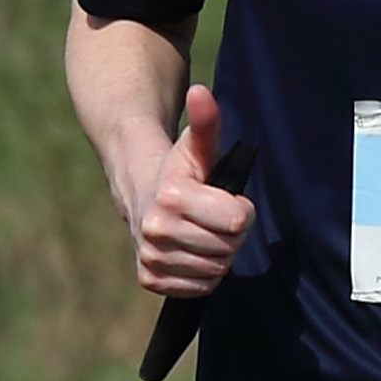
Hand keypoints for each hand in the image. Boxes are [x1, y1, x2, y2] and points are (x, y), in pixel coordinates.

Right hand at [132, 85, 254, 295]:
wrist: (139, 191)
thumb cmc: (180, 169)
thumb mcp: (197, 146)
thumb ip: (206, 122)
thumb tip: (201, 92)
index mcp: (170, 196)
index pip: (237, 220)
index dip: (241, 210)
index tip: (228, 199)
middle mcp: (155, 229)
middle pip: (228, 247)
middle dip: (230, 233)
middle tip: (216, 217)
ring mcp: (150, 256)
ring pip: (215, 270)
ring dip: (218, 253)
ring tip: (203, 232)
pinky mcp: (149, 278)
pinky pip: (199, 288)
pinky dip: (203, 274)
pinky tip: (193, 252)